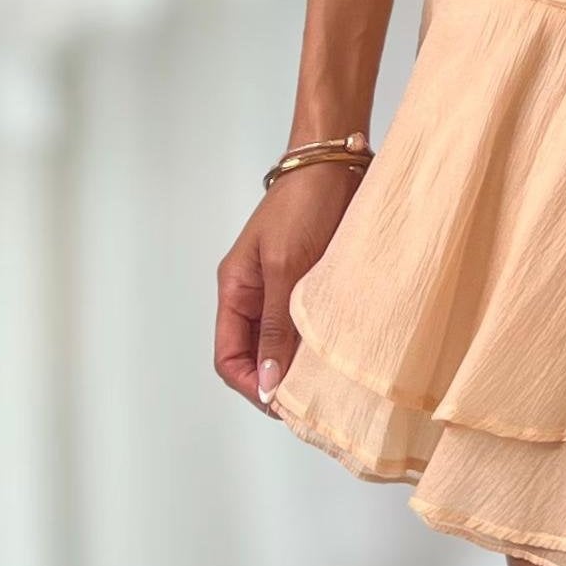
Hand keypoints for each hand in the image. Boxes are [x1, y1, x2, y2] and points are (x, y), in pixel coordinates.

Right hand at [214, 163, 363, 411]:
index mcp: (235, 291)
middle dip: (276, 381)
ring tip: (327, 382)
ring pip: (281, 345)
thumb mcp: (287, 269)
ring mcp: (280, 290)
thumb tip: (267, 383)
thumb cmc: (305, 206)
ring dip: (299, 365)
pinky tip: (337, 353)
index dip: (251, 384)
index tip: (282, 402)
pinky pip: (303, 327)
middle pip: (253, 357)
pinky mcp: (308, 284)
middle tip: (311, 400)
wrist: (335, 163)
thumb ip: (275, 327)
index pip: (228, 357)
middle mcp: (254, 295)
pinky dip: (316, 344)